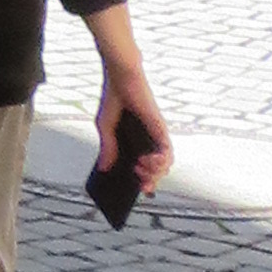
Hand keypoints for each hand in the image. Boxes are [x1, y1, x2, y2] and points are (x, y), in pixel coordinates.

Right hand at [96, 52, 172, 192]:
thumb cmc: (114, 100)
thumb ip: (107, 148)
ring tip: (139, 172)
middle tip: (140, 188)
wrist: (121, 79)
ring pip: (164, 165)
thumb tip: (104, 169)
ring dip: (154, 174)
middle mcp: (148, 142)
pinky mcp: (161, 130)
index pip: (141, 167)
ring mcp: (156, 137)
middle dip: (149, 182)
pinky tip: (146, 162)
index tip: (132, 192)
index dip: (139, 181)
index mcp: (135, 142)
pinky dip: (160, 162)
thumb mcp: (105, 128)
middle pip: (154, 170)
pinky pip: (168, 153)